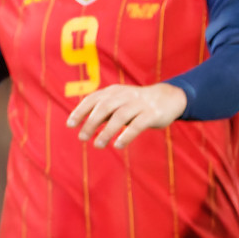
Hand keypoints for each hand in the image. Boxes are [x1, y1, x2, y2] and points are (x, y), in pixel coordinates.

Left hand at [67, 82, 186, 149]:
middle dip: (90, 122)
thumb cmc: (136, 104)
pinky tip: (118, 145)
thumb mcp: (118, 103)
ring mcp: (139, 104)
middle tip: (82, 138)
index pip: (92, 99)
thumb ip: (103, 111)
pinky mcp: (152, 114)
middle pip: (103, 107)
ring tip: (98, 145)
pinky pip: (137, 125)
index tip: (70, 125)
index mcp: (113, 92)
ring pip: (119, 116)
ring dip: (107, 132)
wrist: (169, 98)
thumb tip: (83, 124)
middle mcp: (125, 95)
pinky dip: (126, 135)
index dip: (80, 111)